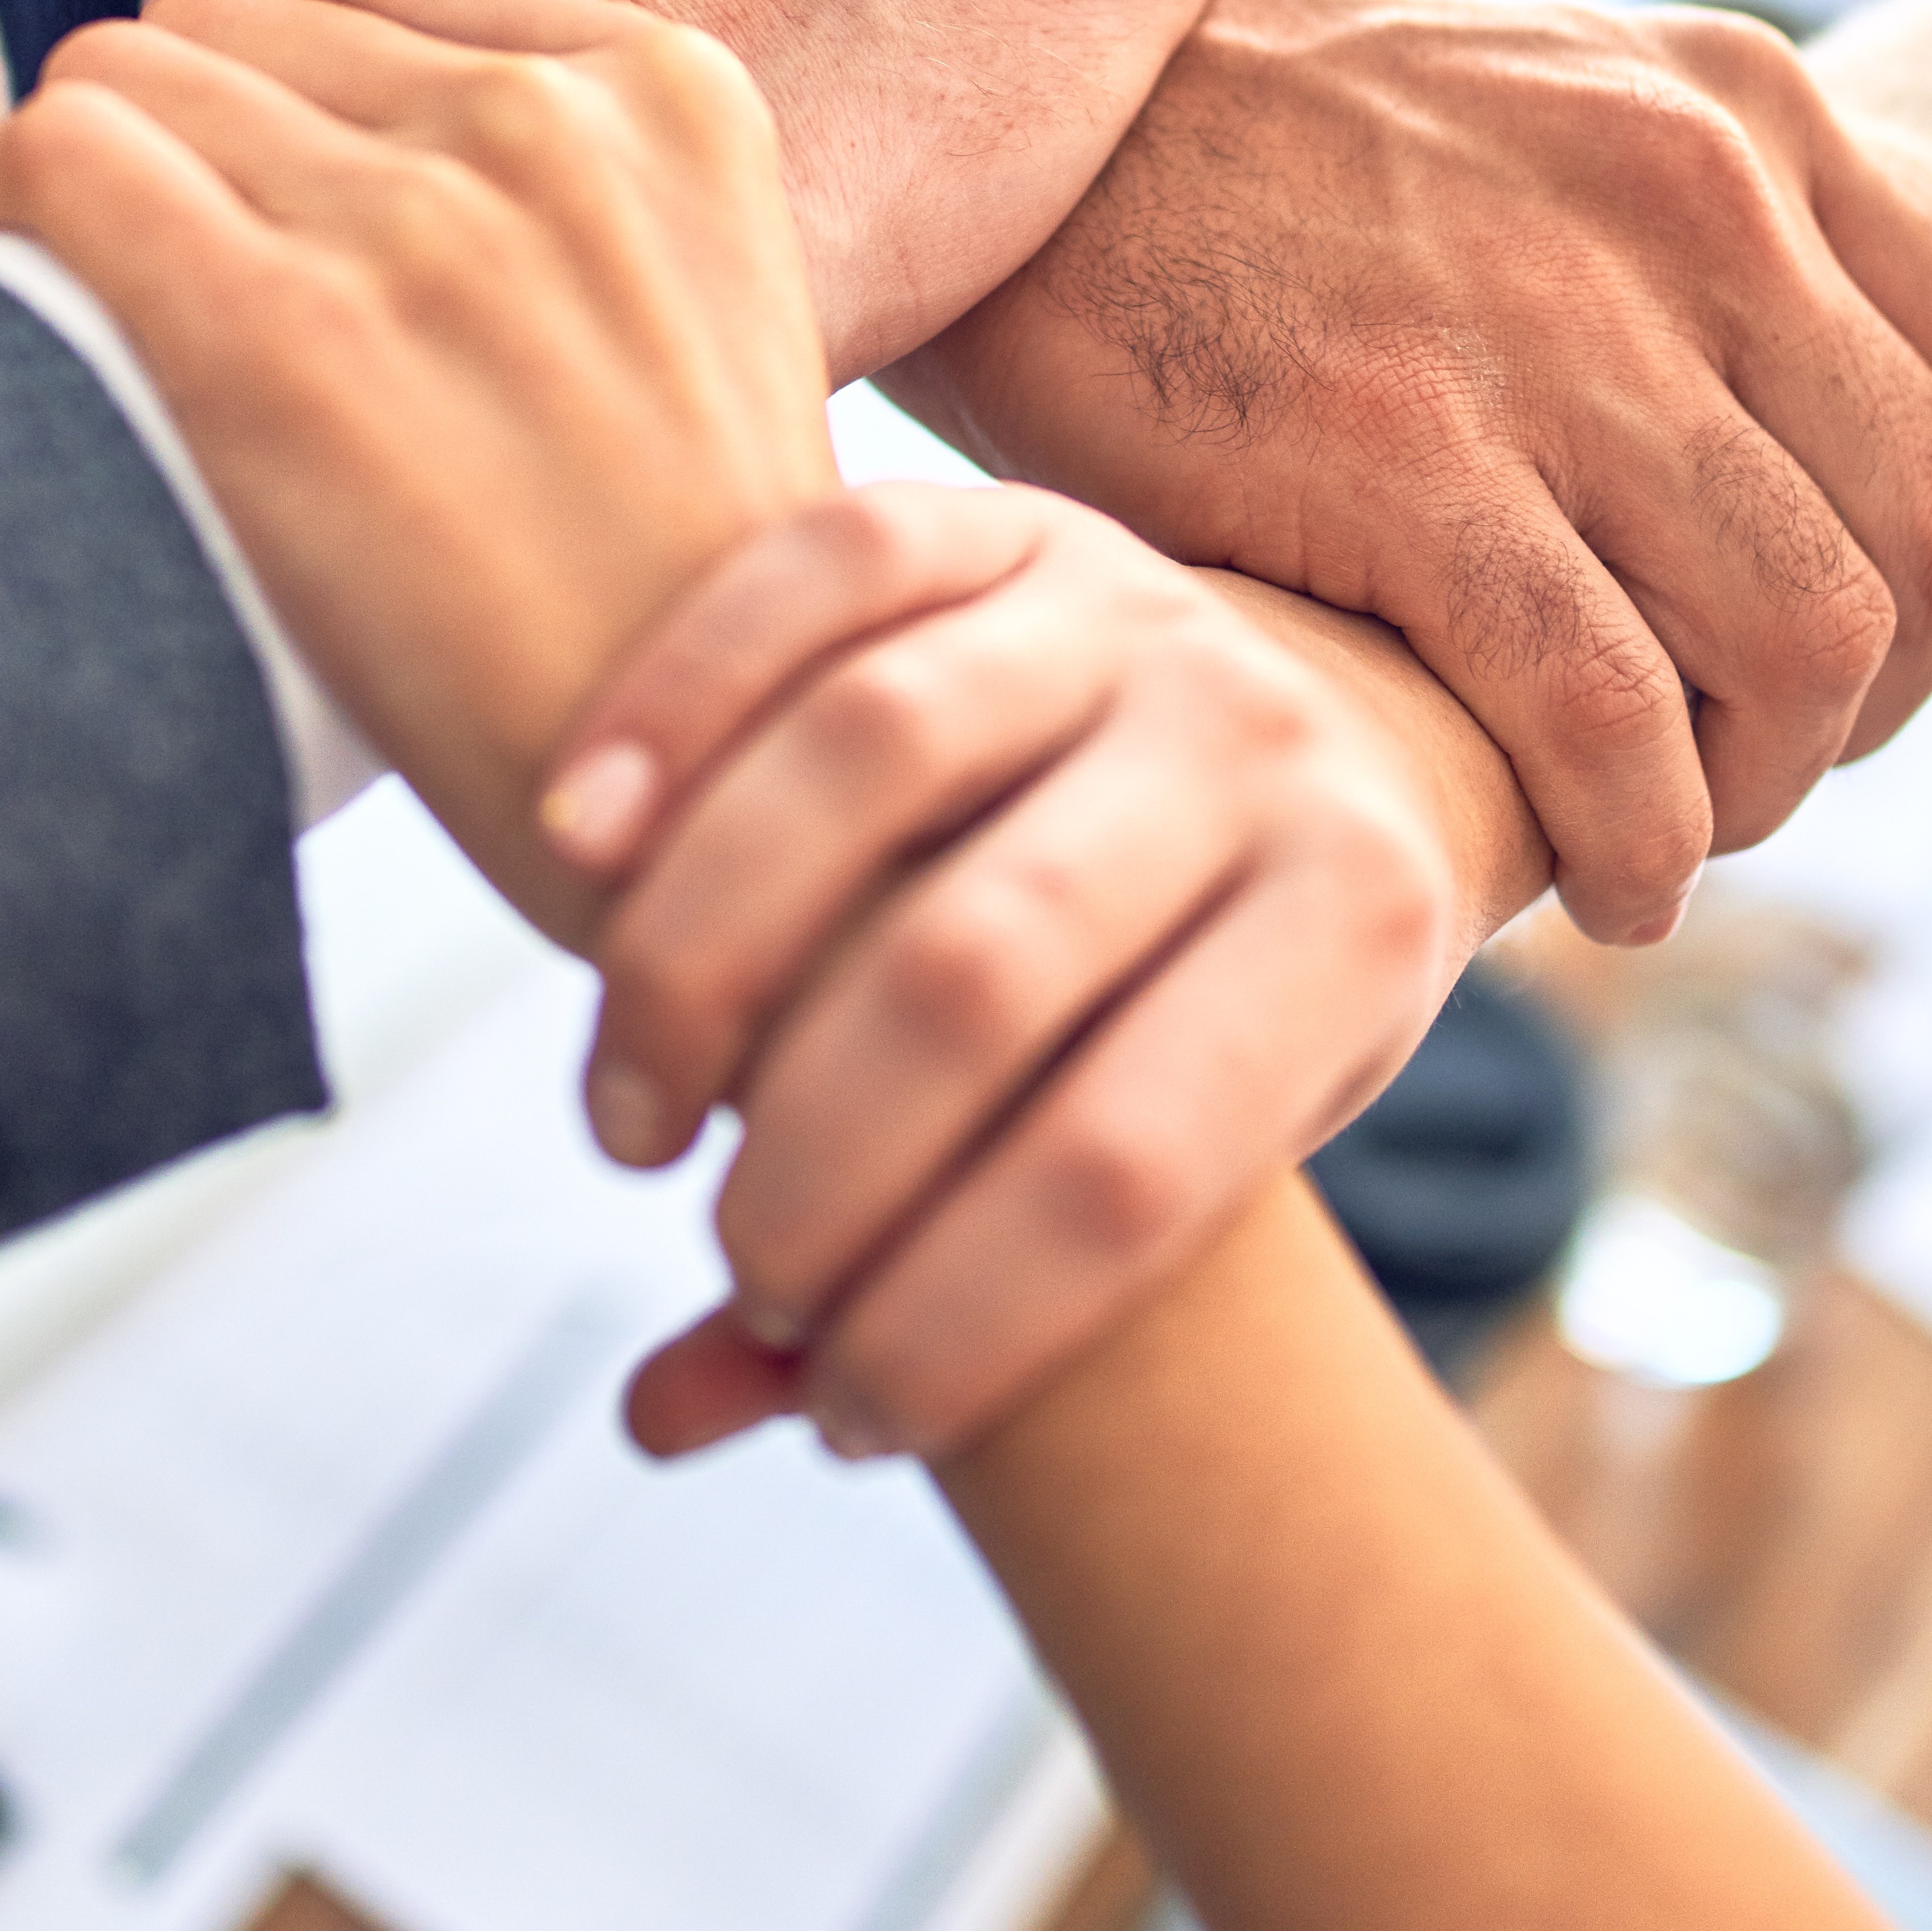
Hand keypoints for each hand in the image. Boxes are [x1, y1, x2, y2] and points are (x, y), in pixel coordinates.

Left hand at [0, 0, 836, 941]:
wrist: (707, 799)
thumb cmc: (688, 603)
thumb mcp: (714, 319)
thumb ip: (581, 195)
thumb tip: (348, 137)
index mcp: (680, 100)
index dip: (296, 82)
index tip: (284, 202)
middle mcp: (555, 126)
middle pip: (237, 20)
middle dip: (190, 140)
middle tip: (187, 288)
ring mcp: (422, 223)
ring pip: (123, 74)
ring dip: (87, 181)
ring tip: (110, 313)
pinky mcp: (280, 336)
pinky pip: (46, 160)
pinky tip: (20, 299)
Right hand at [540, 483, 1457, 1460]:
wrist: (1339, 738)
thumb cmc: (1230, 998)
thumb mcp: (1194, 1147)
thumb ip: (958, 1285)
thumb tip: (668, 1415)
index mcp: (1360, 922)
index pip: (1130, 1166)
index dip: (963, 1323)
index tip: (854, 1413)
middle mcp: (1264, 741)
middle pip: (976, 968)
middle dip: (816, 1166)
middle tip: (736, 1254)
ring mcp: (1135, 604)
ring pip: (870, 756)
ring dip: (700, 961)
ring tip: (632, 1121)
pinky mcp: (1011, 515)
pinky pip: (819, 576)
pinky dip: (674, 705)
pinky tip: (571, 846)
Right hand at [885, 0, 1931, 945]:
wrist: (1016, 121)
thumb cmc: (1267, 168)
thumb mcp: (1546, 124)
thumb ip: (1701, 254)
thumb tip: (1821, 469)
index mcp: (1745, 117)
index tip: (1896, 660)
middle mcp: (1694, 203)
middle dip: (1881, 706)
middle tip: (1759, 761)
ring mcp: (1554, 329)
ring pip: (1808, 642)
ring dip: (1765, 789)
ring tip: (1674, 827)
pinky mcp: (1400, 453)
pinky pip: (1610, 716)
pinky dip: (1641, 839)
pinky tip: (1597, 878)